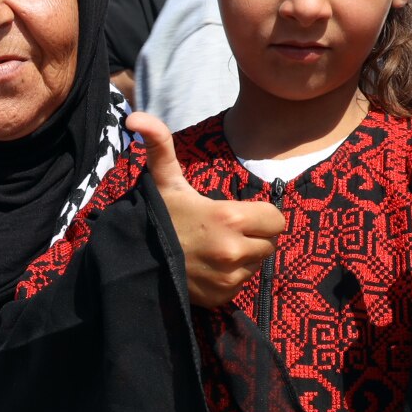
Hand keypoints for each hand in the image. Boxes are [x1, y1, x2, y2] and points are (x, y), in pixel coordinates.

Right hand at [129, 112, 284, 307]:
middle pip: (269, 243)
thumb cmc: (156, 217)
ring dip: (244, 257)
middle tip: (225, 232)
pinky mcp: (223, 296)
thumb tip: (135, 115)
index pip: (277, 219)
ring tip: (214, 250)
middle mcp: (234, 249)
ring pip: (256, 264)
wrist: (134, 263)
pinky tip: (208, 269)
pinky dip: (230, 278)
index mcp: (229, 217)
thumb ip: (160, 145)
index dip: (262, 216)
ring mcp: (229, 277)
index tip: (239, 215)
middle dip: (254, 236)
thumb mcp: (163, 180)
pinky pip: (241, 284)